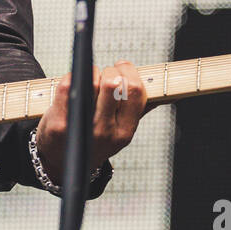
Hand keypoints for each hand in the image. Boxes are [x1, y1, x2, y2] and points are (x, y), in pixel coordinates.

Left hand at [34, 61, 146, 184]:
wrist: (62, 163)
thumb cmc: (94, 139)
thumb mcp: (121, 131)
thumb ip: (140, 110)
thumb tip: (171, 94)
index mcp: (125, 132)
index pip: (135, 91)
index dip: (129, 71)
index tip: (122, 66)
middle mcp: (105, 131)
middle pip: (113, 82)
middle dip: (109, 70)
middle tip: (105, 74)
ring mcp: (82, 127)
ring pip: (91, 80)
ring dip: (91, 73)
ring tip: (89, 80)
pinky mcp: (60, 121)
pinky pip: (69, 84)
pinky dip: (72, 76)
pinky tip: (74, 84)